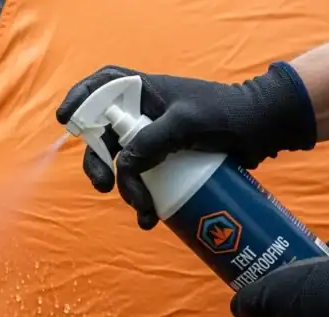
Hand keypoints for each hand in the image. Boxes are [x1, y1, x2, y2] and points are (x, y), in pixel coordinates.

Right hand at [55, 63, 316, 229]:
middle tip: (103, 186)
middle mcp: (144, 116)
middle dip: (98, 164)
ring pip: (123, 167)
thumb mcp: (187, 123)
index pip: (101, 87)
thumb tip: (124, 166)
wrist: (263, 131)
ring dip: (125, 192)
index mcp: (144, 93)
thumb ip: (152, 141)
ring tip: (144, 212)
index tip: (65, 121)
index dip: (79, 100)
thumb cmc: (227, 115)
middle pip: (103, 138)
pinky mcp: (168, 163)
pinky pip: (145, 182)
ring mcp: (155, 141)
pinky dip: (144, 201)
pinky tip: (152, 218)